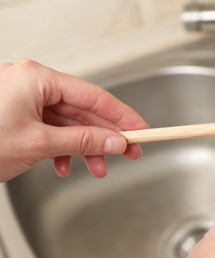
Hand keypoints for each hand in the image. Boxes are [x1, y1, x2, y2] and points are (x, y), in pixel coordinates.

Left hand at [0, 60, 147, 180]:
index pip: (95, 96)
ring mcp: (26, 98)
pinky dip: (62, 148)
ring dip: (85, 147)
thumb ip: (83, 140)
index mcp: (38, 78)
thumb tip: (115, 141)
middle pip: (84, 109)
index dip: (123, 116)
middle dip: (105, 136)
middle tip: (128, 152)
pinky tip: (64, 165)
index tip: (141, 130)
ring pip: (69, 122)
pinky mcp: (20, 113)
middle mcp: (33, 83)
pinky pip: (52, 128)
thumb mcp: (39, 143)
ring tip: (98, 168)